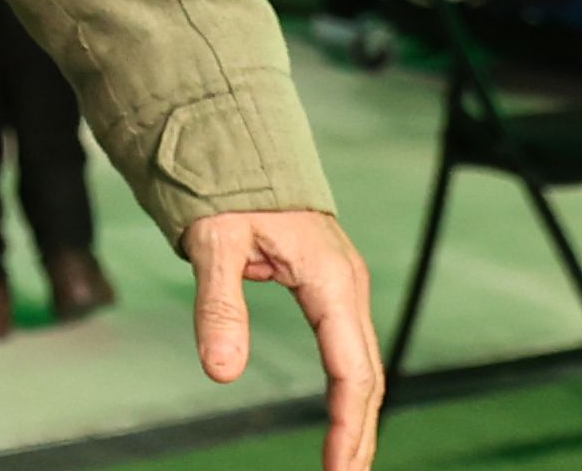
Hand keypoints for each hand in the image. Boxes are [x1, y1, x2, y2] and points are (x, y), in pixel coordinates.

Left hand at [184, 210, 380, 470]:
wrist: (239, 144)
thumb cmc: (228, 189)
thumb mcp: (214, 244)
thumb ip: (219, 306)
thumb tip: (221, 374)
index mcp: (332, 281)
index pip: (351, 370)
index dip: (348, 425)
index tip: (340, 470)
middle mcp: (348, 288)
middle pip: (366, 374)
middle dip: (360, 432)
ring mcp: (343, 287)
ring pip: (362, 363)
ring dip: (358, 414)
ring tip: (348, 464)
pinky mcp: (330, 286)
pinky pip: (349, 347)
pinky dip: (350, 388)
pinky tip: (343, 417)